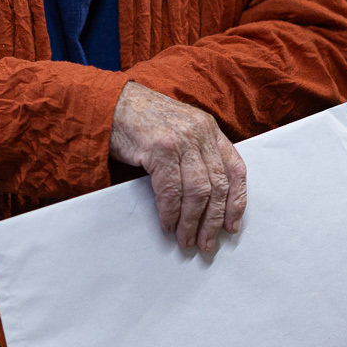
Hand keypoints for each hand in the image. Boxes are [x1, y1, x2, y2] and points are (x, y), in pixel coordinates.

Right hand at [108, 82, 243, 252]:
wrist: (110, 104)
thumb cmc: (141, 121)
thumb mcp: (179, 130)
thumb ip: (196, 155)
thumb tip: (206, 200)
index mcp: (209, 128)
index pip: (235, 169)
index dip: (236, 202)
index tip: (231, 225)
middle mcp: (199, 132)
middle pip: (217, 185)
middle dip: (213, 220)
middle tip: (206, 242)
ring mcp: (180, 139)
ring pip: (197, 191)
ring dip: (192, 222)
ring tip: (186, 239)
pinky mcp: (159, 148)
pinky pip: (171, 190)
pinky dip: (170, 212)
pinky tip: (168, 224)